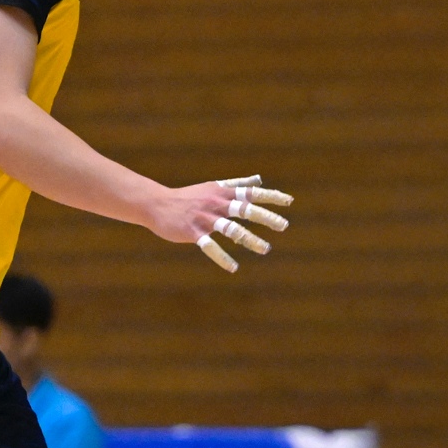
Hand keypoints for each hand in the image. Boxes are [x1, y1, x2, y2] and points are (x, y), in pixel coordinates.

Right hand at [145, 175, 293, 273]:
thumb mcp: (214, 187)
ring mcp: (206, 219)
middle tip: (284, 226)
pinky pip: (210, 247)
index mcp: (223, 193)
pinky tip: (233, 267)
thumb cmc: (189, 196)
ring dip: (250, 239)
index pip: (251, 193)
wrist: (158, 204)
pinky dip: (222, 257)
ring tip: (265, 249)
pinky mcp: (194, 233)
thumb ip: (237, 184)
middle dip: (266, 217)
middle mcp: (217, 204)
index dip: (271, 196)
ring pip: (232, 229)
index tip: (289, 201)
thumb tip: (258, 180)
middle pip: (245, 209)